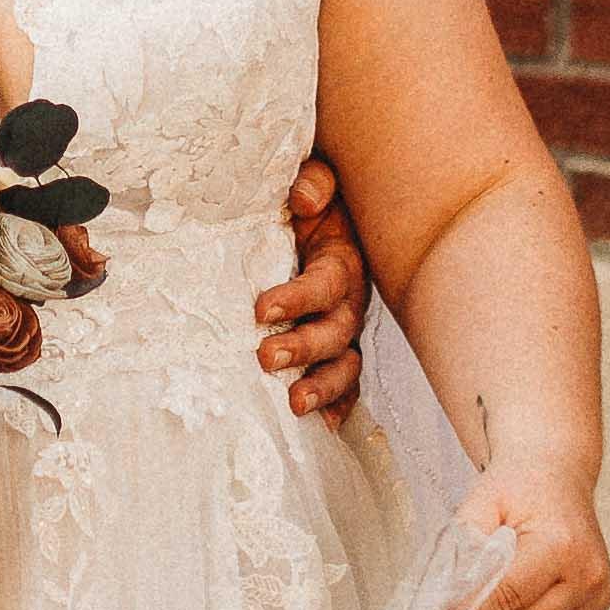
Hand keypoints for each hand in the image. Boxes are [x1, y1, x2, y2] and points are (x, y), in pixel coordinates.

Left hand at [257, 155, 368, 426]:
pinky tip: (324, 428)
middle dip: (304, 348)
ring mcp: (343, 330)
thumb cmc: (306, 204)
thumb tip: (304, 199)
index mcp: (342, 261)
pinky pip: (344, 384)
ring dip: (322, 386)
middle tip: (265, 358)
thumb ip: (312, 182)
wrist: (311, 218)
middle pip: (336, 331)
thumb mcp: (312, 182)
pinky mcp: (333, 351)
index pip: (325, 283)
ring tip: (294, 405)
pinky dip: (337, 406)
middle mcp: (348, 301)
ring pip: (343, 365)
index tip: (260, 309)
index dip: (297, 297)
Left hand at [441, 446, 609, 609]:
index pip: (505, 597)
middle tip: (490, 579)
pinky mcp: (602, 603)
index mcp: (558, 545)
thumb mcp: (480, 503)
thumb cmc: (517, 486)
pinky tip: (534, 593)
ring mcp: (598, 591)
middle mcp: (586, 572)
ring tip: (515, 582)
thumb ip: (461, 551)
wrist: (556, 474)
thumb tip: (444, 605)